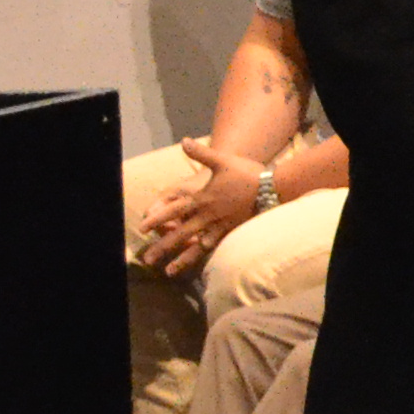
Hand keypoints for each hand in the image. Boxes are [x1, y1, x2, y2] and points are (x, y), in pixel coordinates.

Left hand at [137, 145, 271, 276]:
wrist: (272, 188)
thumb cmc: (246, 174)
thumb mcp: (222, 160)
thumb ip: (201, 153)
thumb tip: (183, 141)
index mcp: (202, 199)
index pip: (173, 211)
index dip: (156, 219)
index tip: (142, 228)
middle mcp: (208, 215)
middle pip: (180, 234)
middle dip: (162, 247)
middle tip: (148, 259)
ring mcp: (220, 225)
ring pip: (195, 246)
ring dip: (181, 259)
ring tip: (168, 272)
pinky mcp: (232, 231)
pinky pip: (214, 246)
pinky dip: (203, 255)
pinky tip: (197, 263)